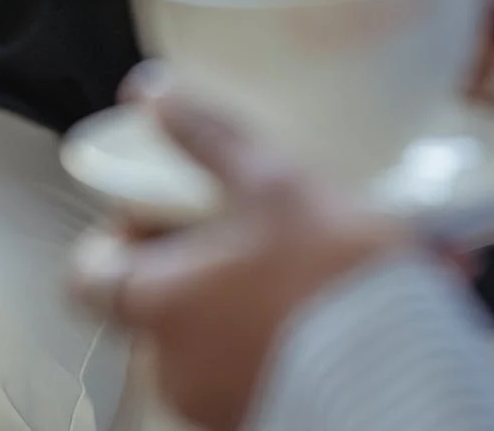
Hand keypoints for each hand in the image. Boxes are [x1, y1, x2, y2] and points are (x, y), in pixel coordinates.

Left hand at [68, 63, 413, 430]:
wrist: (407, 379)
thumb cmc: (330, 286)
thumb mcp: (270, 182)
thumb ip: (206, 136)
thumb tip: (153, 94)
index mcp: (154, 304)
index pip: (87, 275)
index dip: (116, 235)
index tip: (159, 211)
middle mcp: (173, 364)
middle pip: (162, 295)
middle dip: (212, 253)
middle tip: (261, 223)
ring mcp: (217, 399)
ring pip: (225, 326)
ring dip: (268, 289)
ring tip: (336, 261)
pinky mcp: (268, 414)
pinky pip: (272, 358)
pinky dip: (305, 328)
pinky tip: (363, 301)